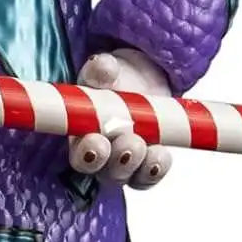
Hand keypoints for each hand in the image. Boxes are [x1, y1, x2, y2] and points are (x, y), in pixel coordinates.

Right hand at [70, 49, 172, 188]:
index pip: (80, 157)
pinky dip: (157, 167)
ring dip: (138, 164)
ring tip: (143, 144)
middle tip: (127, 143)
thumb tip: (103, 66)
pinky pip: (150, 175)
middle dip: (116, 161)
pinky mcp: (147, 165)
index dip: (86, 154)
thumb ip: (101, 70)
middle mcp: (101, 158)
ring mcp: (125, 164)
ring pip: (128, 175)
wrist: (141, 82)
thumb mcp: (105, 71)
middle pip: (105, 171)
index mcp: (81, 138)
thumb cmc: (113, 80)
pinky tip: (161, 155)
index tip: (95, 140)